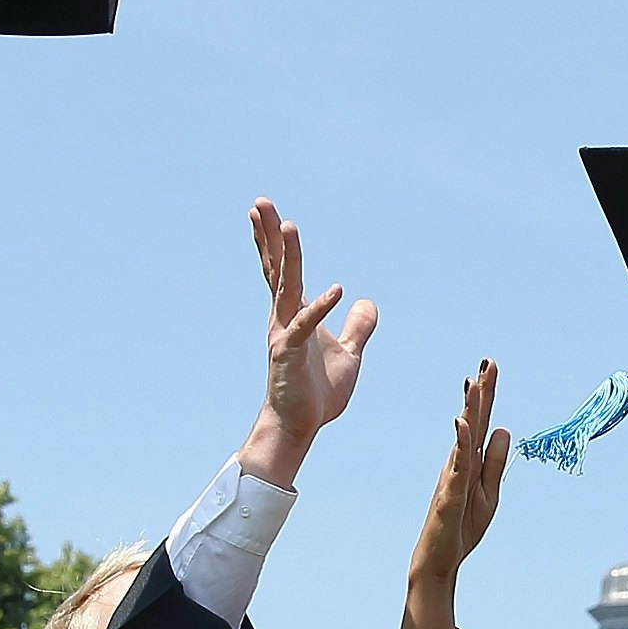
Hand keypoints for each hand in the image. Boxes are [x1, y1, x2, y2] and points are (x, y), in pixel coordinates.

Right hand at [239, 199, 378, 486]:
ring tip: (286, 224)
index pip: (283, 271)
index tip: (266, 213)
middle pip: (276, 269)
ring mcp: (285, 334)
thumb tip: (368, 303)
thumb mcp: (348, 355)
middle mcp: (284, 318)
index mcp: (294, 315)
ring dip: (288, 255)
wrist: (302, 426)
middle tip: (260, 202)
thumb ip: (357, 328)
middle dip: (268, 235)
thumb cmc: (317, 393)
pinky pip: (307, 325)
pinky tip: (337, 290)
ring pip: (286, 287)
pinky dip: (321, 307)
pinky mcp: (290, 354)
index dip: (275, 243)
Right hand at [411, 364, 511, 589]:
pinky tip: (461, 424)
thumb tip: (503, 428)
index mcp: (469, 462)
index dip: (486, 396)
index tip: (490, 367)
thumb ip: (494, 462)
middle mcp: (458, 464)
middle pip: (472, 423)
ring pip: (463, 439)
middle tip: (487, 362)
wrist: (439, 561)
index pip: (480, 423)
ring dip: (469, 410)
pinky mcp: (449, 496)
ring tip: (474, 383)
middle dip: (480, 393)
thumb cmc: (460, 528)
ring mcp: (452, 478)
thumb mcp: (488, 493)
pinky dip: (459, 444)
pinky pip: (457, 467)